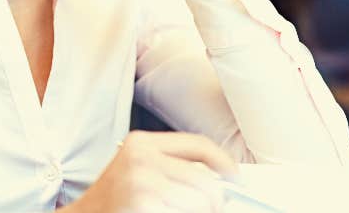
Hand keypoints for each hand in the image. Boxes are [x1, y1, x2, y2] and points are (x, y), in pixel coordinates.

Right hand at [65, 130, 238, 212]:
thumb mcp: (139, 170)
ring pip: (201, 201)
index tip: (235, 177)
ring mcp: (142, 182)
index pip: (199, 145)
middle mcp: (142, 157)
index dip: (224, 162)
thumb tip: (219, 179)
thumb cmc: (113, 200)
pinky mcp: (144, 204)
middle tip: (210, 208)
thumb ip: (173, 167)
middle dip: (214, 200)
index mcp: (142, 142)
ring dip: (200, 212)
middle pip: (206, 180)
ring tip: (179, 211)